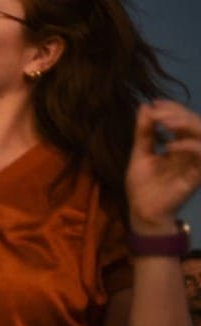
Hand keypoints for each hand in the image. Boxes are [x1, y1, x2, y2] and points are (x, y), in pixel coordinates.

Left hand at [126, 100, 200, 231]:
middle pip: (194, 123)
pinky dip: (188, 146)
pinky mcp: (197, 175)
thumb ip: (144, 132)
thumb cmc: (142, 185)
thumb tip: (145, 106)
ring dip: (185, 124)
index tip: (154, 103)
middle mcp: (190, 151)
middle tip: (157, 113)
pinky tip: (169, 146)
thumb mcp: (140, 154)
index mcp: (178, 145)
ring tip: (163, 122)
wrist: (142, 211)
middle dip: (176, 113)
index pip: (182, 120)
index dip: (171, 108)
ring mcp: (195, 162)